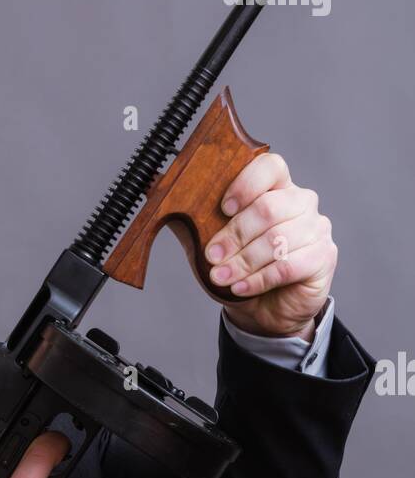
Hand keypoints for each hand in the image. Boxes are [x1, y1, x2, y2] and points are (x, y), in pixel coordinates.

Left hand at [203, 152, 337, 339]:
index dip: (246, 184)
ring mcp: (315, 228)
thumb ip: (188, 215)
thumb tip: (154, 187)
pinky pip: (288, 265)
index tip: (224, 207)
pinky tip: (242, 288)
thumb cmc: (240, 268)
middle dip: (234, 235)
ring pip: (277, 240)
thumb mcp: (207, 240)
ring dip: (243, 262)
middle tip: (212, 257)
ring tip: (222, 277)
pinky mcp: (323, 257)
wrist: (265, 310)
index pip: (270, 166)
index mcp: (276, 187)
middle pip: (268, 208)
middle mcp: (300, 202)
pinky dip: (259, 279)